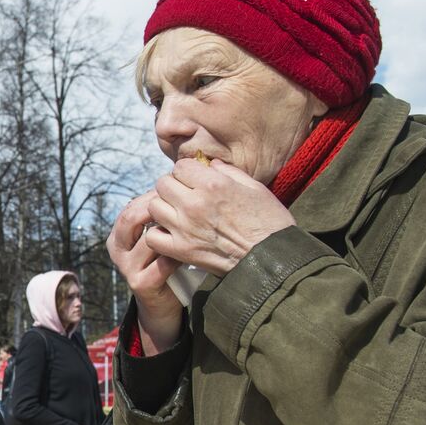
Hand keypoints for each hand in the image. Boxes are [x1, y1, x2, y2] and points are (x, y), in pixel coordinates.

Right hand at [108, 190, 184, 353]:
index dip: (154, 197)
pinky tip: (191, 251)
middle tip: (183, 205)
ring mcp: (126, 267)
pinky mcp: (140, 283)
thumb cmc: (165, 262)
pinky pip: (161, 263)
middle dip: (158, 209)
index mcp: (118, 234)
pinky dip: (178, 255)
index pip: (131, 207)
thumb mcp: (157, 237)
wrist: (163, 302)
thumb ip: (159, 216)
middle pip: (131, 218)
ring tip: (192, 227)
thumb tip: (177, 186)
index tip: (179, 193)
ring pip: (149, 239)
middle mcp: (116, 249)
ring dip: (172, 232)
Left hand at [145, 157, 294, 275]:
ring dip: (163, 207)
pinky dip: (158, 233)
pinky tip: (172, 232)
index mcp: (213, 185)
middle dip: (173, 186)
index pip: (180, 166)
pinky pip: (152, 236)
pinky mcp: (181, 250)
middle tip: (185, 195)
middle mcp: (194, 204)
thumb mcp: (256, 188)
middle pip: (163, 184)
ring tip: (177, 213)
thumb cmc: (270, 222)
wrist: (272, 260)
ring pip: (154, 207)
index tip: (195, 180)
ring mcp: (185, 228)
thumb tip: (210, 164)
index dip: (187, 172)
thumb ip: (229, 172)